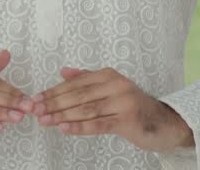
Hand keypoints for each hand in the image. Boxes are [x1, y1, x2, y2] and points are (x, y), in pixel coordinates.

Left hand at [30, 66, 193, 152]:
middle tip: (35, 111)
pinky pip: (98, 124)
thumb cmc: (133, 107)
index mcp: (108, 75)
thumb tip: (63, 71)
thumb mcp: (111, 88)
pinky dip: (79, 126)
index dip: (54, 91)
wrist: (164, 123)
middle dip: (54, 103)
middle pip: (78, 95)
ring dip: (62, 115)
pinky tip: (64, 128)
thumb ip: (87, 79)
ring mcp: (122, 101)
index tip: (36, 99)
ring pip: (85, 109)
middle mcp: (116, 84)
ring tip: (44, 120)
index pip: (75, 83)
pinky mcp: (127, 120)